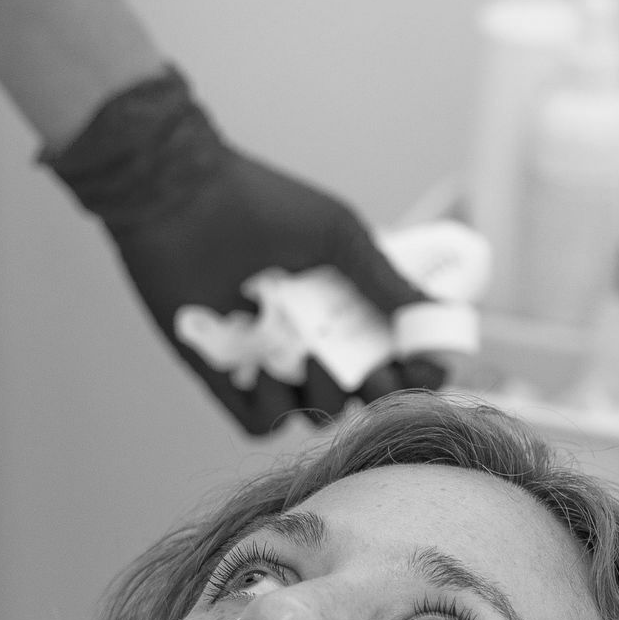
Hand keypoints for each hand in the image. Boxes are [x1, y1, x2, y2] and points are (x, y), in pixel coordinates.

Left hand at [43, 64, 446, 430]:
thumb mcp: (338, 236)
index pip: (397, 356)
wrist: (180, 197)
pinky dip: (270, 405)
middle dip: (378, 390)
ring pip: (316, 413)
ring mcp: (269, 360)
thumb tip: (437, 313)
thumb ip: (385, 280)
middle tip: (373, 370)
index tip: (425, 363)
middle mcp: (311, 337)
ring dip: (324, 394)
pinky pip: (261, 422)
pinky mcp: (224, 376)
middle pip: (362, 394)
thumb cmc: (262, 204)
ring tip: (310, 355)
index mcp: (345, 304)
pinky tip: (264, 370)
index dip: (418, 369)